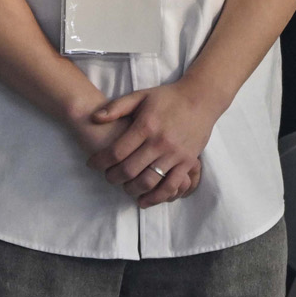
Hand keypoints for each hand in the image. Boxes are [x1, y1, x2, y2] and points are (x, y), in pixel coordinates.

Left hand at [86, 79, 223, 207]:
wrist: (202, 98)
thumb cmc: (169, 98)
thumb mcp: (141, 96)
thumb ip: (117, 107)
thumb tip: (94, 118)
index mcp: (146, 126)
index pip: (115, 152)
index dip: (99, 162)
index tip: (92, 164)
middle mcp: (160, 142)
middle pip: (128, 171)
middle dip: (112, 178)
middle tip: (108, 176)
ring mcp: (175, 154)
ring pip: (147, 182)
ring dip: (131, 189)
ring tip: (125, 186)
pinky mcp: (187, 162)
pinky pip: (170, 186)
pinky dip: (155, 197)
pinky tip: (144, 200)